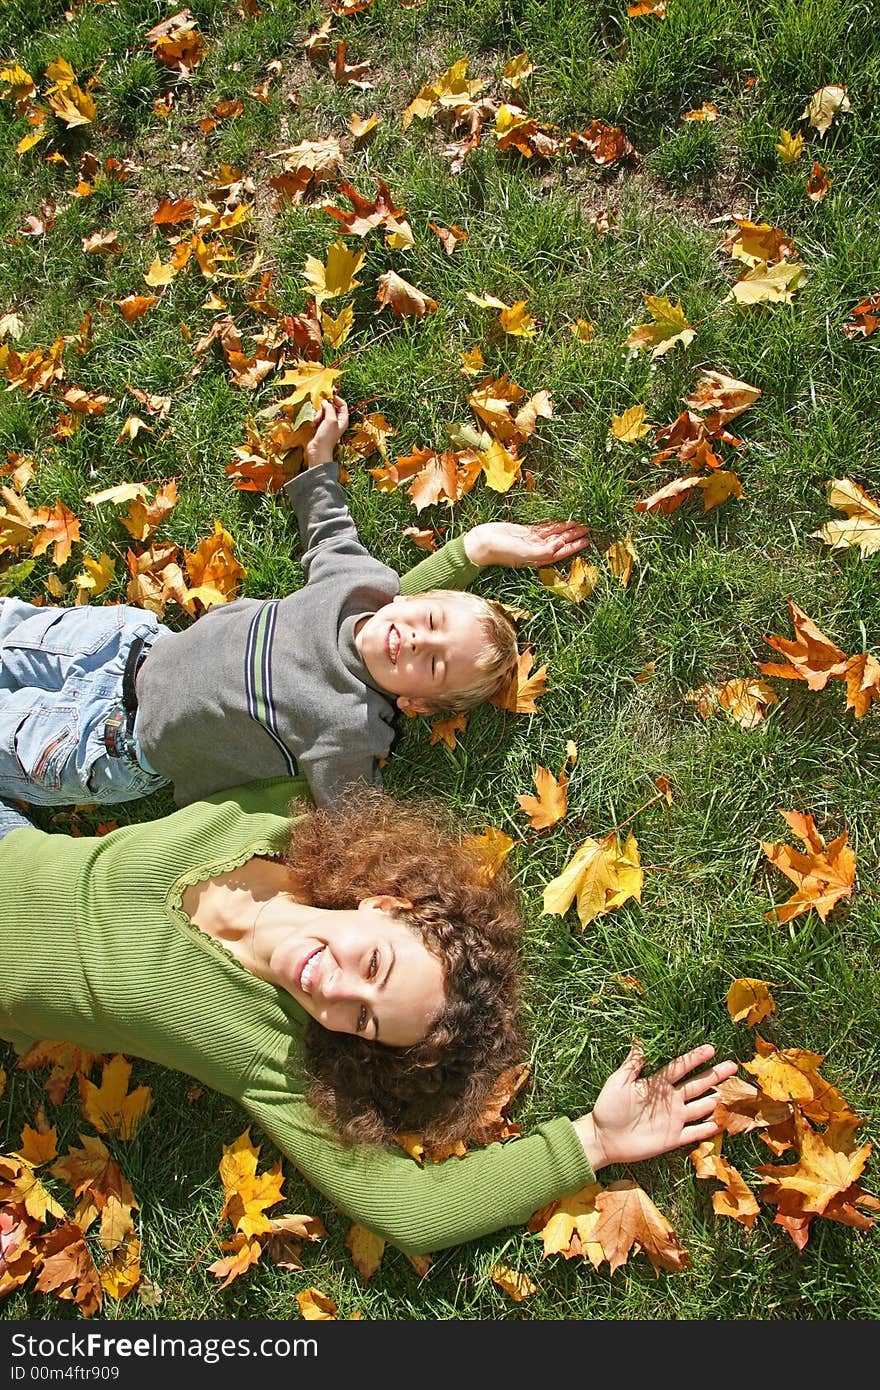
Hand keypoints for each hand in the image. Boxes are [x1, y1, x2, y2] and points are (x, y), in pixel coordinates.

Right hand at [304, 394, 348, 466]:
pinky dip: (315, 419)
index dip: (337, 399)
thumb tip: (325, 401)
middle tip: (321, 412)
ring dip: (319, 414)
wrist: (318, 450)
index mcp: (343, 420)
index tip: (329, 396)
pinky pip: (318, 417)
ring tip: (317, 422)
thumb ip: (329, 408)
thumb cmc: (327, 437)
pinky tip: (314, 424)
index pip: (343, 405)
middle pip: (332, 407)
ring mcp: (329, 424)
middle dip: (325, 408)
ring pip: (323, 412)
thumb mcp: (331, 420)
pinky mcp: (321, 427)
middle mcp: (337, 421)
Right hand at [462, 519, 590, 567]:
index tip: (587, 540)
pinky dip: (554, 523)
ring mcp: (532, 540)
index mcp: (539, 558)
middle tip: (589, 527)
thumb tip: (561, 545)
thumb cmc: (501, 551)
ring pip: (554, 533)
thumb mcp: (524, 553)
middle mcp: (538, 550)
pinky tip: (562, 520)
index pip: (562, 552)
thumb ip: (544, 551)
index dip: (575, 546)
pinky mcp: (525, 531)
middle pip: (561, 541)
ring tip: (580, 522)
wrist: (481, 543)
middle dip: (574, 535)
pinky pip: (544, 527)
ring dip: (566, 528)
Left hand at [573, 1043, 738, 1170]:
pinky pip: (693, 1133)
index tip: (711, 1048)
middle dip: (714, 1075)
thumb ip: (631, 1064)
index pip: (680, 1068)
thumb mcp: (618, 1081)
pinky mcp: (672, 1138)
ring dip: (715, 1101)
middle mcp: (670, 1100)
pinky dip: (706, 1129)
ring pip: (699, 1107)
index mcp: (657, 1084)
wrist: (603, 1137)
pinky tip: (720, 1124)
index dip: (695, 1058)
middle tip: (732, 1066)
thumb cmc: (608, 1107)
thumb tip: (638, 1039)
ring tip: (731, 1094)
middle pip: (696, 1085)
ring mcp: (673, 1119)